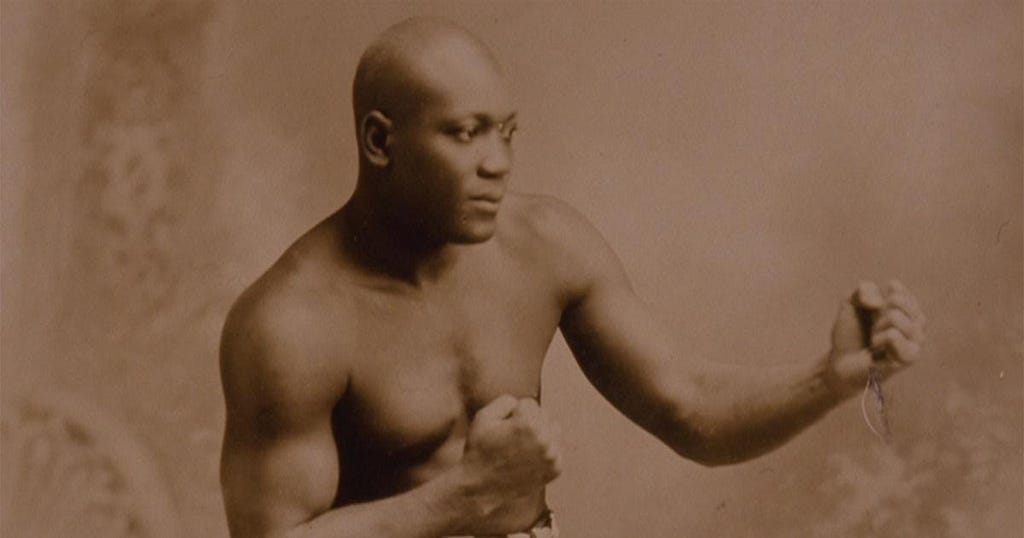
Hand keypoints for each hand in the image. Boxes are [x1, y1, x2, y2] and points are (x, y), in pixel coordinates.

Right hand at [454, 395, 560, 531]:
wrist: (481, 487)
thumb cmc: (480, 450)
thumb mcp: (484, 416)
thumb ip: (506, 400)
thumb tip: (522, 403)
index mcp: (528, 424)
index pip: (528, 403)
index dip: (513, 413)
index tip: (504, 428)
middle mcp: (545, 439)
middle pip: (543, 415)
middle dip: (529, 422)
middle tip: (511, 439)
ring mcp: (552, 456)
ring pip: (553, 430)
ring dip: (540, 434)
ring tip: (521, 447)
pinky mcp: (555, 469)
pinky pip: (555, 448)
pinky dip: (544, 451)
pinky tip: (528, 459)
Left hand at [826, 280, 926, 395]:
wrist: (840, 362)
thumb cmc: (850, 334)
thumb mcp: (851, 303)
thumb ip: (864, 290)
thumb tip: (881, 301)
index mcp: (907, 312)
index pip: (902, 293)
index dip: (880, 298)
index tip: (871, 309)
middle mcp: (916, 326)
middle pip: (899, 301)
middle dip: (876, 311)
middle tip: (872, 328)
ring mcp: (914, 342)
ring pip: (897, 317)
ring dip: (878, 325)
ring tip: (873, 339)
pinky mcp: (908, 358)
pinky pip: (896, 336)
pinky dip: (883, 338)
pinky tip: (876, 345)